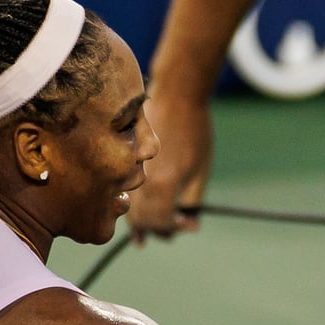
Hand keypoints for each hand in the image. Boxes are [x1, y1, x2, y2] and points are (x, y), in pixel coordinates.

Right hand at [126, 90, 210, 241]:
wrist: (176, 96)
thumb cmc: (194, 132)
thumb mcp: (200, 172)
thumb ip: (192, 202)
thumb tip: (188, 224)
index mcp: (164, 183)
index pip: (162, 222)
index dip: (175, 229)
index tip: (188, 225)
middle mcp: (142, 181)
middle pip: (144, 221)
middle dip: (160, 229)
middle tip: (177, 224)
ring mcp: (129, 171)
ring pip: (130, 210)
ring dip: (144, 223)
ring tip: (157, 228)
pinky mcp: (123, 162)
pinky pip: (125, 194)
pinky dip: (132, 208)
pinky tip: (138, 223)